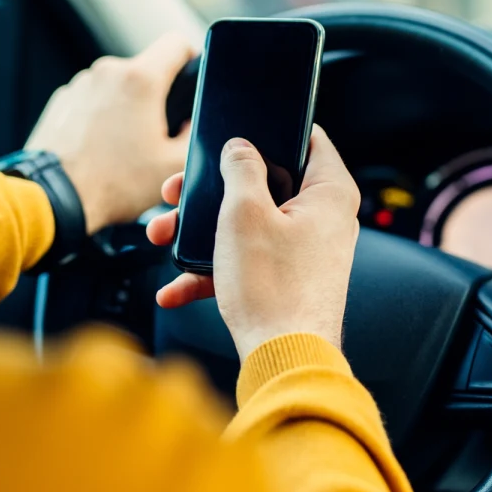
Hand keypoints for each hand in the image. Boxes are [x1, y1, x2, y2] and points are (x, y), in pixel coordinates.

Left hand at [27, 33, 193, 233]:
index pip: (176, 43)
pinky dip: (101, 117)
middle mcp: (107, 73)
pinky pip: (92, 100)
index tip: (189, 82)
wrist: (56, 198)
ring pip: (118, 86)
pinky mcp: (61, 101)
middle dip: (156, 97)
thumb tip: (192, 121)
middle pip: (145, 70)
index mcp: (139, 80)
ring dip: (126, 108)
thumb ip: (194, 133)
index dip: (190, 59)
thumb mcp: (172, 164)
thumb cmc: (113, 183)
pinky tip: (100, 148)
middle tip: (156, 134)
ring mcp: (80, 85)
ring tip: (123, 147)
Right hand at [146, 126, 359, 359]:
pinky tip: (174, 287)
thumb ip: (240, 169)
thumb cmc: (274, 289)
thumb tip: (238, 148)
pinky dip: (211, 271)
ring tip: (162, 237)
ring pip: (247, 225)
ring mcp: (305, 252)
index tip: (236, 132)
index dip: (269, 130)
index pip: (307, 138)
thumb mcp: (245, 213)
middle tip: (177, 192)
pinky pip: (247, 262)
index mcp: (329, 192)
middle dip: (212, 190)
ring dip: (201, 232)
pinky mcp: (287, 281)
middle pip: (264, 183)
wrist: (283, 362)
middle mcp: (324, 219)